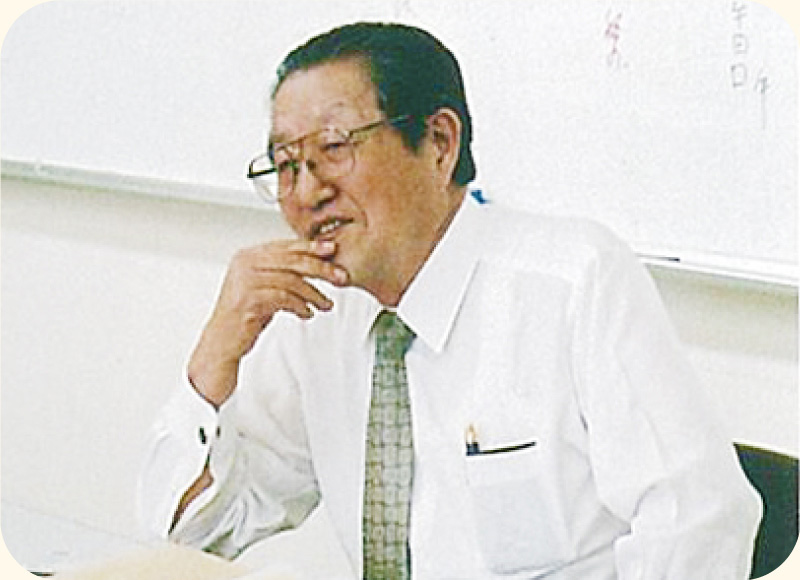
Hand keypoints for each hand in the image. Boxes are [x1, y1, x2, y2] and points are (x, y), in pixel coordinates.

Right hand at [188, 239, 346, 406]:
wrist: (221, 343)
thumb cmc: (244, 317)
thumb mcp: (263, 288)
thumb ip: (281, 274)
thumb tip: (314, 264)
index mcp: (248, 256)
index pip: (285, 246)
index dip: (310, 247)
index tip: (332, 250)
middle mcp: (244, 264)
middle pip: (292, 260)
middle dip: (320, 268)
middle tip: (340, 277)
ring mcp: (245, 281)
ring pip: (291, 280)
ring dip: (314, 293)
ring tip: (326, 304)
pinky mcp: (248, 300)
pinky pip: (284, 298)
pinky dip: (300, 306)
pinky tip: (308, 313)